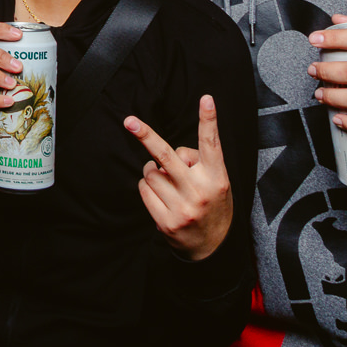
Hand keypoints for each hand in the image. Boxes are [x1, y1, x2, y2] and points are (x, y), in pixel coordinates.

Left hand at [125, 95, 232, 260]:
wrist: (213, 247)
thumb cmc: (212, 204)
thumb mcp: (217, 182)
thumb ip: (197, 163)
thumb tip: (167, 153)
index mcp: (216, 177)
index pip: (211, 144)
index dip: (209, 120)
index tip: (206, 98)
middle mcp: (199, 191)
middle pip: (167, 156)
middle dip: (146, 136)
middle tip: (129, 121)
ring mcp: (182, 208)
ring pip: (151, 172)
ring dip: (153, 171)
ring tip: (169, 183)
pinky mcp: (166, 222)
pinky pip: (143, 189)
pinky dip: (147, 187)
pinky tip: (161, 196)